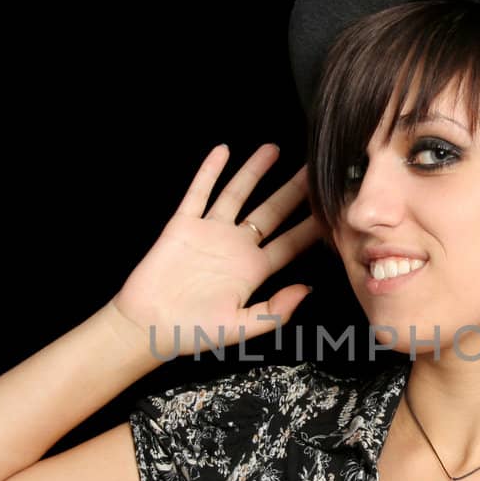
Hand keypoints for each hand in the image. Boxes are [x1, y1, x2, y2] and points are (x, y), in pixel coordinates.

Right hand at [109, 143, 324, 359]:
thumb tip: (306, 290)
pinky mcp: (183, 225)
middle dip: (293, 190)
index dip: (311, 226)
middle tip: (314, 168)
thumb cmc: (192, 332)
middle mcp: (235, 246)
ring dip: (254, 171)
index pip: (290, 243)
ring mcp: (209, 233)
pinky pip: (198, 193)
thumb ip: (274, 310)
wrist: (148, 325)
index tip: (331, 207)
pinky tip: (222, 151)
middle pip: (272, 211)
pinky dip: (209, 171)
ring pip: (237, 194)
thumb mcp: (241, 327)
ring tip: (275, 148)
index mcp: (253, 270)